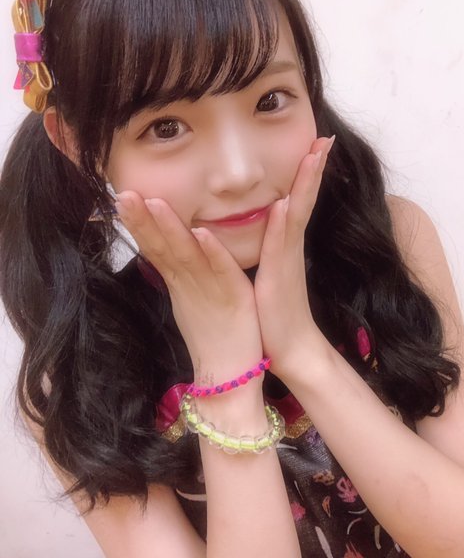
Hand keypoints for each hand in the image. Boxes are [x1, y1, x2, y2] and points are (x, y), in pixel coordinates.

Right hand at [115, 192, 262, 380]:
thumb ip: (180, 274)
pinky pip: (220, 271)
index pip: (153, 247)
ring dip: (169, 228)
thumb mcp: (191, 300)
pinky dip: (210, 252)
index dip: (138, 224)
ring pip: (185, 254)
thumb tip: (166, 253)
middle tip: (122, 194)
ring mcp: (207, 291)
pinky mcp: (232, 298)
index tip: (122, 198)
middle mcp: (188, 284)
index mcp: (179, 282)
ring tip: (153, 203)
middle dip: (141, 220)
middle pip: (160, 248)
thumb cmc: (213, 337)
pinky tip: (200, 233)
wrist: (229, 379)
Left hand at [254, 136, 334, 376]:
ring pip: (297, 214)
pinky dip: (282, 224)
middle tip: (324, 139)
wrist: (290, 347)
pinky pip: (279, 246)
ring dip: (305, 184)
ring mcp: (288, 259)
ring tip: (314, 155)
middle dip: (314, 168)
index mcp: (287, 242)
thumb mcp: (273, 268)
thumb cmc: (276, 309)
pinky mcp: (278, 277)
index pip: (299, 198)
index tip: (316, 144)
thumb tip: (272, 220)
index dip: (307, 172)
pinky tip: (284, 204)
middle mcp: (291, 245)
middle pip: (305, 198)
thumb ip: (273, 244)